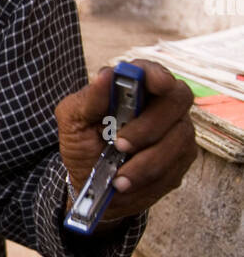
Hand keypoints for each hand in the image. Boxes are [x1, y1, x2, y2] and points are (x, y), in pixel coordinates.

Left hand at [55, 61, 196, 228]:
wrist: (91, 186)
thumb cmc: (84, 146)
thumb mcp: (73, 122)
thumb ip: (89, 99)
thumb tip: (106, 75)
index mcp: (132, 87)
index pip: (152, 70)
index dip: (157, 74)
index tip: (158, 84)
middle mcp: (160, 103)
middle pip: (176, 100)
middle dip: (149, 126)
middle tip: (120, 145)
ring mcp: (176, 129)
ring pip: (179, 139)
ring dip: (146, 162)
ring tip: (119, 178)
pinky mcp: (182, 157)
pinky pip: (176, 166)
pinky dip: (149, 178)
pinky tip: (128, 183)